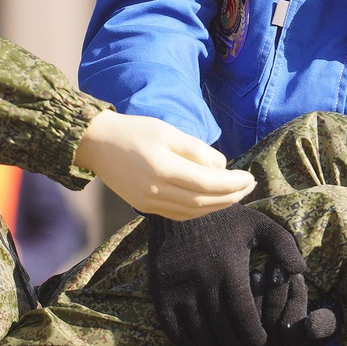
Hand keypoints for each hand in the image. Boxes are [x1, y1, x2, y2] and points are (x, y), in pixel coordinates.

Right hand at [73, 110, 252, 218]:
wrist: (96, 143)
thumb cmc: (134, 130)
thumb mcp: (168, 131)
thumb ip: (196, 150)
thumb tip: (221, 168)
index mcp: (162, 168)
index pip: (208, 183)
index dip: (233, 183)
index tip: (249, 177)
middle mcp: (155, 191)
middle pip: (203, 201)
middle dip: (231, 196)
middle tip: (249, 186)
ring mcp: (149, 203)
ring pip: (192, 212)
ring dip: (218, 206)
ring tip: (236, 195)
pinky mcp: (144, 207)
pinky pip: (179, 215)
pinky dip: (199, 210)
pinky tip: (211, 202)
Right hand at [146, 205, 308, 345]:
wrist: (179, 202)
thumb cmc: (224, 217)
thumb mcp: (260, 225)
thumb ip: (285, 246)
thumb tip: (300, 272)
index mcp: (231, 271)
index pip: (246, 322)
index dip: (255, 339)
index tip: (260, 342)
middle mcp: (204, 283)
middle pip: (224, 333)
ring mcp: (180, 289)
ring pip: (199, 335)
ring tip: (223, 344)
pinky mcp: (160, 291)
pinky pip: (173, 330)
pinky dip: (186, 343)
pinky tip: (196, 344)